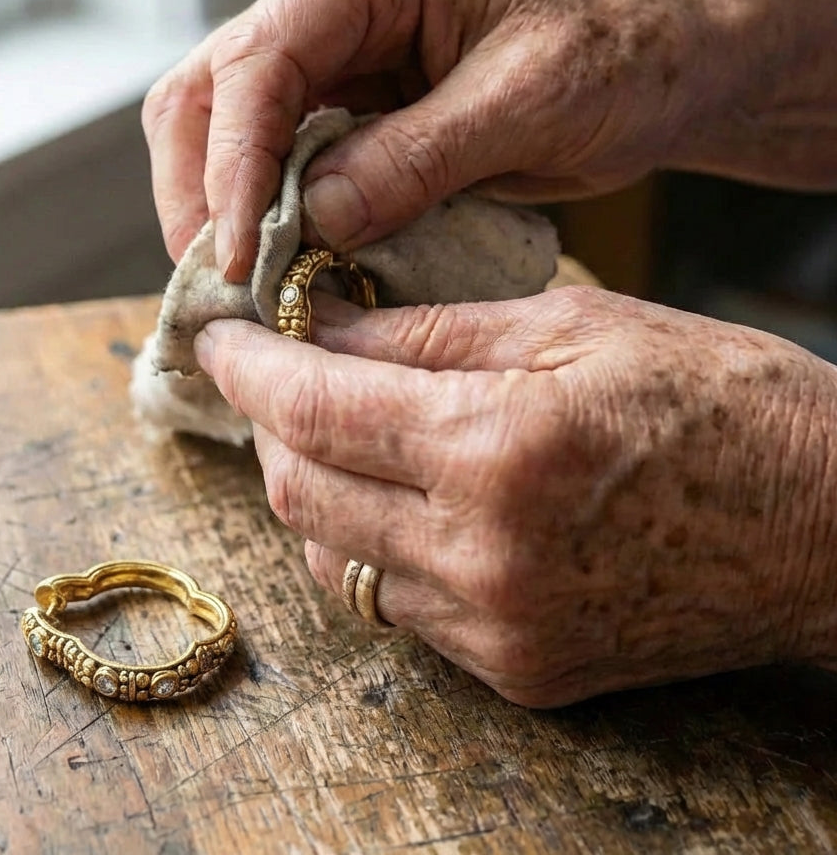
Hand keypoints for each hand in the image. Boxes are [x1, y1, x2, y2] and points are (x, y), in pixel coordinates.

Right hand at [143, 0, 732, 280]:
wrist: (667, 61)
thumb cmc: (620, 53)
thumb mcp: (524, 106)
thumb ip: (413, 160)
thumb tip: (311, 221)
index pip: (259, 59)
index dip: (232, 162)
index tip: (236, 253)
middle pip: (212, 86)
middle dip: (201, 186)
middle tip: (217, 278)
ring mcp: (341, 50)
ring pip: (231, 124)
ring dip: (223, 204)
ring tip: (243, 280)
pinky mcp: (356, 103)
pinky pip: (284, 157)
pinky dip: (271, 212)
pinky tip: (282, 260)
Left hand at [194, 288, 836, 705]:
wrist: (828, 528)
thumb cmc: (719, 401)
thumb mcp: (574, 326)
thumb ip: (430, 333)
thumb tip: (325, 329)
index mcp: (498, 446)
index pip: (315, 407)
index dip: (249, 368)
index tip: (219, 337)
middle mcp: (482, 553)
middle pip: (299, 493)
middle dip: (269, 425)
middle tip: (279, 375)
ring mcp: (497, 626)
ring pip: (333, 557)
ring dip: (312, 488)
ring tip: (337, 430)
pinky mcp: (518, 669)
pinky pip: (394, 606)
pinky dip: (368, 545)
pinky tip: (397, 498)